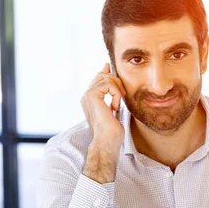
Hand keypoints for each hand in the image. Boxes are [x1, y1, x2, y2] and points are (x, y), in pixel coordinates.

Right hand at [80, 63, 126, 183]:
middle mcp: (86, 96)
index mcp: (90, 100)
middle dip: (116, 81)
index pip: (97, 79)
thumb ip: (112, 98)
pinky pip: (108, 84)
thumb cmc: (111, 131)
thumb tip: (117, 90)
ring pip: (106, 78)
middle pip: (102, 75)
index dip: (105, 72)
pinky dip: (116, 93)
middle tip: (122, 94)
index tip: (110, 66)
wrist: (107, 141)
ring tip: (118, 103)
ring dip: (117, 89)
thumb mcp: (113, 110)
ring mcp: (87, 95)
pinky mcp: (92, 96)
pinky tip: (115, 106)